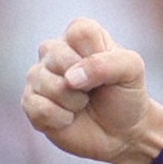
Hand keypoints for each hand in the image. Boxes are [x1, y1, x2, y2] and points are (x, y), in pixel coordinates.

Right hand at [21, 18, 162, 163]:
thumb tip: (70, 78)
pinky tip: (70, 118)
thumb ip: (107, 64)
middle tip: (95, 90)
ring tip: (84, 103)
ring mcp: (39, 76)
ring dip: (75, 101)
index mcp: (81, 36)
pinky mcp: (30, 102)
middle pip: (57, 55)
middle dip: (86, 81)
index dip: (96, 54)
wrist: (122, 131)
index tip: (109, 69)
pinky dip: (62, 118)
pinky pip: (38, 108)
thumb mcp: (132, 71)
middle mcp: (55, 51)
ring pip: (46, 83)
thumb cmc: (126, 95)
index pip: (79, 31)